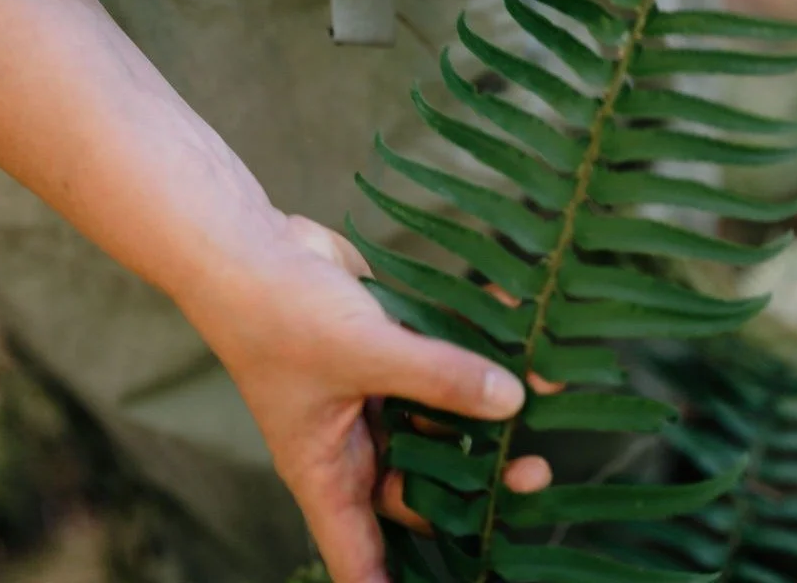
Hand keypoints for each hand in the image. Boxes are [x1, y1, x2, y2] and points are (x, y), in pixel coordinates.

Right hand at [178, 212, 550, 582]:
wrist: (249, 244)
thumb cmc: (280, 317)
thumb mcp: (363, 354)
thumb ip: (439, 379)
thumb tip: (515, 402)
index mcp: (328, 471)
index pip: (364, 559)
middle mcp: (352, 439)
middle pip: (423, 486)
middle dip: (477, 483)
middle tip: (535, 471)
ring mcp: (371, 390)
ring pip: (438, 416)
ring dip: (486, 405)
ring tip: (547, 390)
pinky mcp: (386, 342)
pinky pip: (438, 355)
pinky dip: (474, 342)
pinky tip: (518, 324)